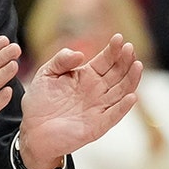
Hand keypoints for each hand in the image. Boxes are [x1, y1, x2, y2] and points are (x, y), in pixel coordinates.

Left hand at [18, 34, 143, 168]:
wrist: (31, 130)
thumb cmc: (40, 102)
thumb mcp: (46, 73)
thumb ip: (61, 59)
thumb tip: (80, 54)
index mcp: (87, 76)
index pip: (106, 60)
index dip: (114, 49)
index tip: (119, 38)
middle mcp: (97, 90)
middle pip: (118, 73)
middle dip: (126, 60)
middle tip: (130, 48)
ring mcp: (99, 108)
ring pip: (122, 92)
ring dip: (131, 79)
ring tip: (137, 65)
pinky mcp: (97, 126)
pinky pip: (113, 116)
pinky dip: (123, 107)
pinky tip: (132, 96)